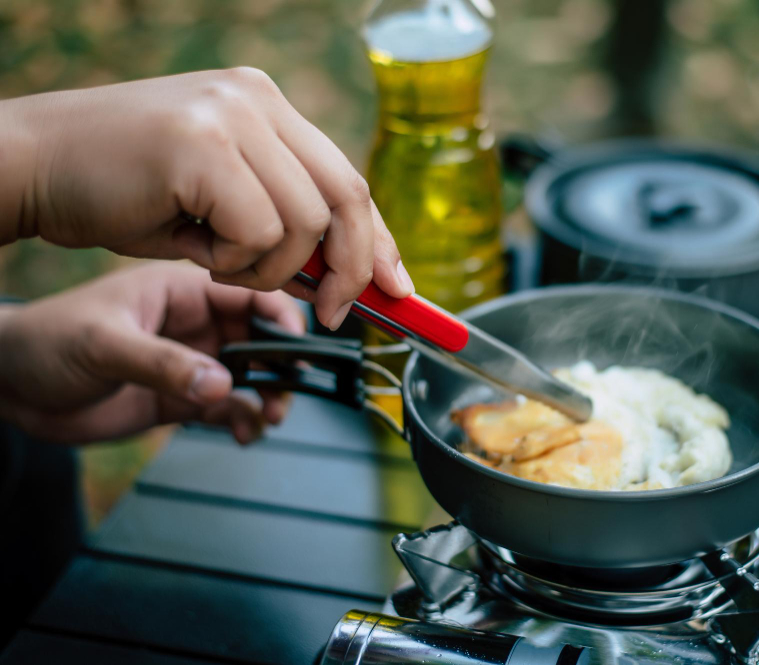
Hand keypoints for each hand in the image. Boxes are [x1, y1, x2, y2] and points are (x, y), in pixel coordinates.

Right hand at [0, 68, 412, 328]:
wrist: (29, 166)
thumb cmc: (123, 194)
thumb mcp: (219, 208)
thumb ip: (283, 227)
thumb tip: (345, 277)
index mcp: (267, 105)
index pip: (348, 178)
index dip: (379, 239)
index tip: (399, 287)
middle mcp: (257, 98)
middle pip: (347, 195)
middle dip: (353, 268)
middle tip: (335, 313)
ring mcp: (231, 114)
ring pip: (304, 222)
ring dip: (268, 269)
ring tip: (216, 261)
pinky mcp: (203, 143)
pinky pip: (259, 231)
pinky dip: (234, 262)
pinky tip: (193, 249)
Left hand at [0, 262, 305, 444]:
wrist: (10, 387)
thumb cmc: (46, 344)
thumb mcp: (104, 345)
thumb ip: (164, 364)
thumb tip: (224, 386)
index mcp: (181, 290)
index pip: (249, 293)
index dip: (281, 317)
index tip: (299, 348)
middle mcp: (195, 323)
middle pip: (261, 338)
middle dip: (282, 365)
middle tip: (287, 393)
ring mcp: (191, 361)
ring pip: (253, 376)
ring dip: (269, 396)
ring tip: (268, 418)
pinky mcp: (182, 398)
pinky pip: (230, 408)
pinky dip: (246, 421)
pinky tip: (244, 435)